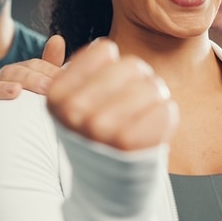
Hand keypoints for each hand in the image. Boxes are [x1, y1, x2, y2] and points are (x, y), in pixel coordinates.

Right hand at [0, 35, 65, 140]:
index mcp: (13, 77)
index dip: (43, 68)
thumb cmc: (30, 108)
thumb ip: (48, 64)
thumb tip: (57, 38)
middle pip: (8, 74)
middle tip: (46, 86)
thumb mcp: (41, 86)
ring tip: (15, 91)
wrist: (19, 140)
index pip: (27, 66)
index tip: (58, 77)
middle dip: (27, 78)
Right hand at [46, 39, 177, 151]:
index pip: (105, 51)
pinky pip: (166, 110)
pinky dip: (165, 116)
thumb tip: (55, 40)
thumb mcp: (69, 102)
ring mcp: (101, 129)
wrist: (107, 180)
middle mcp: (75, 111)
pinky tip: (150, 129)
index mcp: (57, 95)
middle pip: (133, 66)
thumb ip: (65, 70)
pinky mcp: (130, 145)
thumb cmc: (95, 132)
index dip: (114, 65)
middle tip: (131, 102)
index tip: (109, 87)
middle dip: (140, 80)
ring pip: (152, 86)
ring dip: (154, 98)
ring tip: (141, 116)